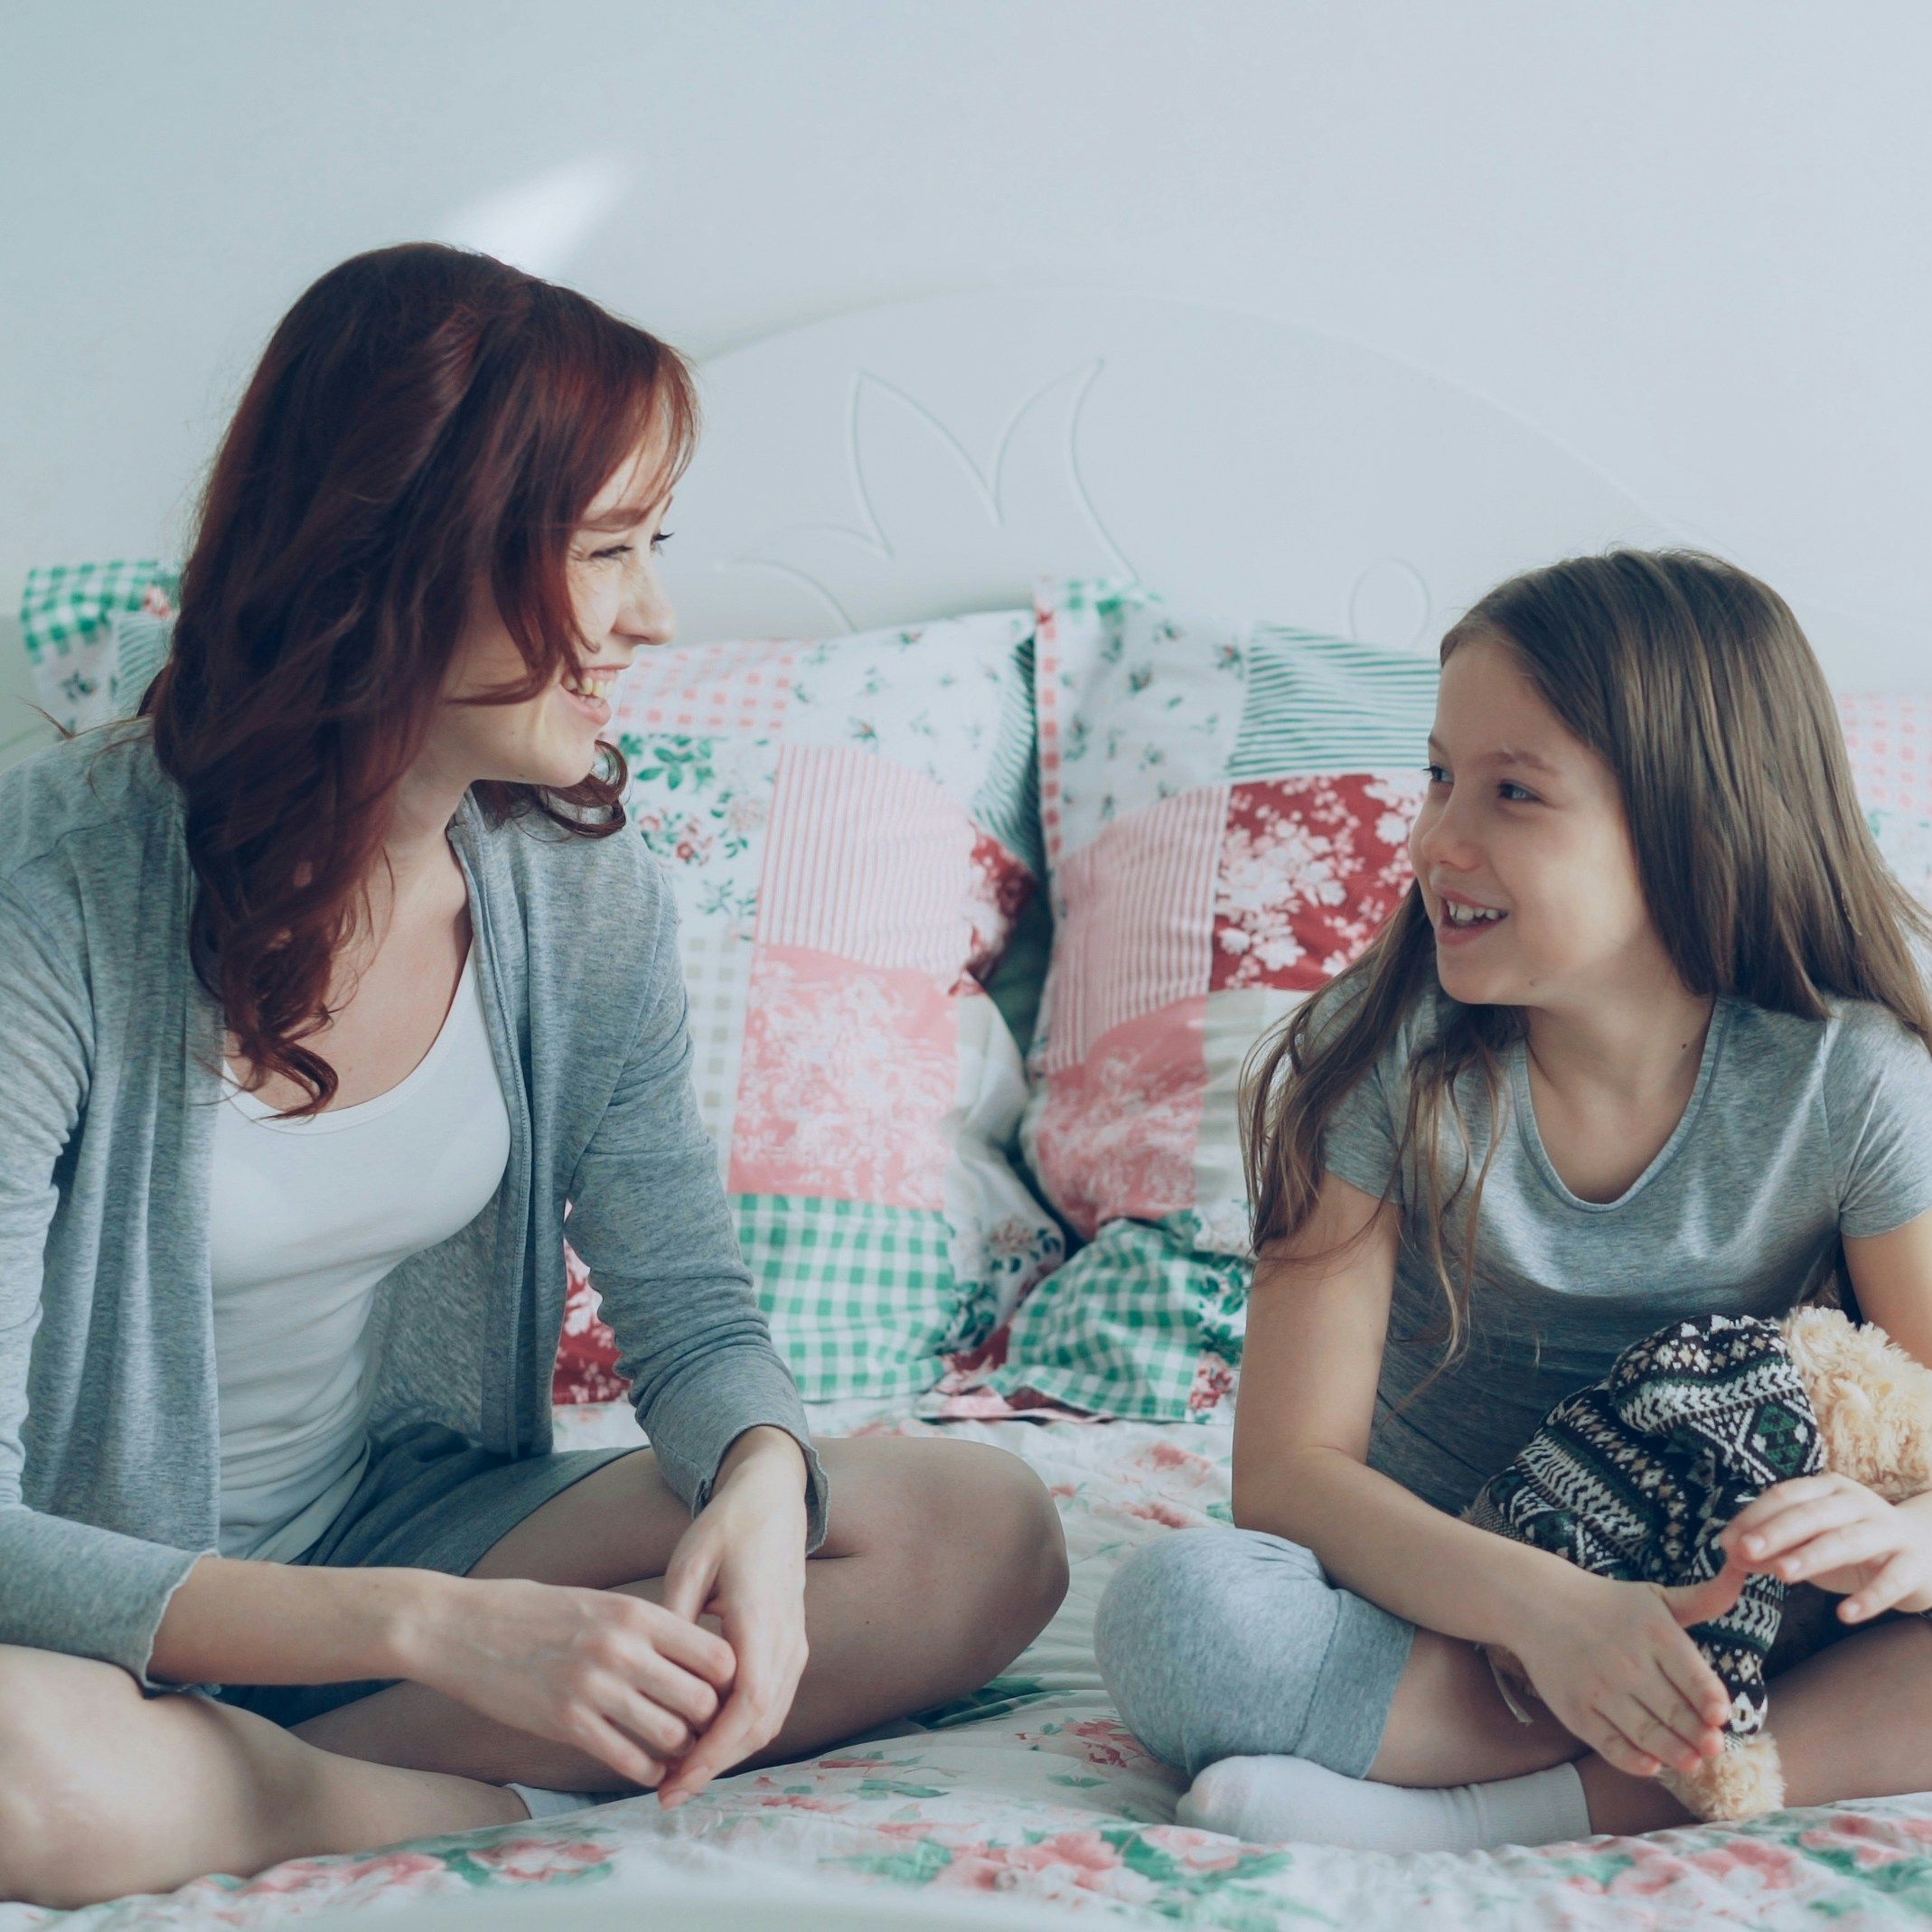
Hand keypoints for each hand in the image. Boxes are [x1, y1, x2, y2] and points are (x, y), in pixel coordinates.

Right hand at [404, 1571, 736, 1787]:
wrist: (459, 1627)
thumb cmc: (531, 1611)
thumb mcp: (597, 1601)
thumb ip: (643, 1626)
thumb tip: (693, 1653)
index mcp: (635, 1613)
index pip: (715, 1654)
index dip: (726, 1679)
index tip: (720, 1689)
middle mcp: (623, 1649)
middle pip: (702, 1700)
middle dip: (710, 1720)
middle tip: (706, 1729)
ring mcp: (594, 1688)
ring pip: (671, 1735)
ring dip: (681, 1749)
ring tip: (680, 1751)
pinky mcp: (565, 1723)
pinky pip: (628, 1759)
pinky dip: (647, 1769)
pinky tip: (649, 1767)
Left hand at [655, 1427, 811, 1807]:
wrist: (774, 1499)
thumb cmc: (728, 1526)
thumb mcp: (690, 1562)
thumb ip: (672, 1619)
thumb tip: (646, 1674)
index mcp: (761, 1618)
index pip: (747, 1704)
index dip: (714, 1750)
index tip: (676, 1778)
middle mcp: (786, 1639)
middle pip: (760, 1725)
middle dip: (715, 1765)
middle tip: (667, 1792)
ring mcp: (795, 1645)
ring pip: (769, 1720)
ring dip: (728, 1753)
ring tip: (679, 1775)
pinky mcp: (792, 1647)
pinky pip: (772, 1703)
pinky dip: (741, 1732)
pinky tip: (704, 1742)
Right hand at [1503, 1565, 1741, 1779]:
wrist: (1538, 1603)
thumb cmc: (1608, 1604)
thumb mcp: (1656, 1596)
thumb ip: (1704, 1597)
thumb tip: (1744, 1571)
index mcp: (1655, 1633)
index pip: (1694, 1676)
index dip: (1711, 1701)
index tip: (1720, 1716)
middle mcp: (1628, 1663)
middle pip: (1675, 1712)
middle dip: (1699, 1736)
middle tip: (1714, 1749)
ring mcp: (1600, 1689)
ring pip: (1647, 1734)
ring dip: (1675, 1754)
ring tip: (1691, 1763)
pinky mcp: (1576, 1710)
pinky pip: (1610, 1745)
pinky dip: (1633, 1760)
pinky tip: (1651, 1765)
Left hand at [1721, 1475, 1931, 1622]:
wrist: (1922, 1553)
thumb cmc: (1852, 1544)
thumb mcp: (1810, 1540)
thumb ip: (1773, 1545)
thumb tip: (1730, 1554)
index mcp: (1828, 1488)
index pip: (1786, 1495)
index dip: (1755, 1517)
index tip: (1728, 1542)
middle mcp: (1858, 1502)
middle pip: (1813, 1514)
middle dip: (1777, 1532)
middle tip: (1746, 1552)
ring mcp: (1888, 1531)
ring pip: (1848, 1541)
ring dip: (1813, 1556)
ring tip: (1783, 1574)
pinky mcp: (1914, 1564)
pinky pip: (1892, 1580)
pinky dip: (1869, 1598)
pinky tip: (1845, 1615)